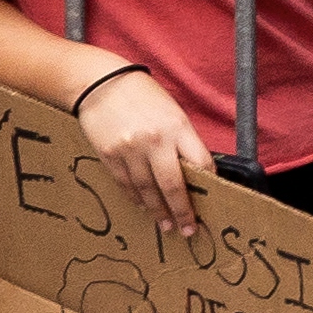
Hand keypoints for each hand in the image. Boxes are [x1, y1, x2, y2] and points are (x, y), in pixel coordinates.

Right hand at [74, 54, 216, 230]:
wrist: (100, 83)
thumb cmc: (142, 95)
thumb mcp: (172, 112)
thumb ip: (182, 140)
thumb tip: (193, 171)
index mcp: (177, 127)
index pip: (200, 163)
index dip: (207, 184)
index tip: (211, 200)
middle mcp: (155, 141)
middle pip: (173, 186)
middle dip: (182, 211)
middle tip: (188, 229)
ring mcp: (130, 150)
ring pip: (147, 190)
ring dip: (158, 210)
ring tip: (166, 224)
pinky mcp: (109, 156)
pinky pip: (126, 184)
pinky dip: (136, 198)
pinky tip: (143, 206)